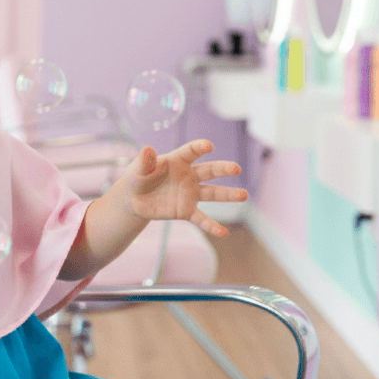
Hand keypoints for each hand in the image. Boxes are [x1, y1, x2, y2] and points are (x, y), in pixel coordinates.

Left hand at [122, 140, 247, 237]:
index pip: (191, 152)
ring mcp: (190, 194)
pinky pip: (202, 219)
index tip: (208, 146)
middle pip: (209, 170)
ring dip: (228, 194)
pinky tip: (223, 233)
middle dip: (223, 169)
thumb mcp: (138, 169)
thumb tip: (147, 150)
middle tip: (236, 168)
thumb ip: (144, 161)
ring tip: (244, 195)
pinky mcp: (186, 211)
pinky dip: (212, 226)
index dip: (199, 147)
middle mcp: (189, 176)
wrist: (134, 199)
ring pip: (213, 193)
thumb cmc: (138, 177)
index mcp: (178, 161)